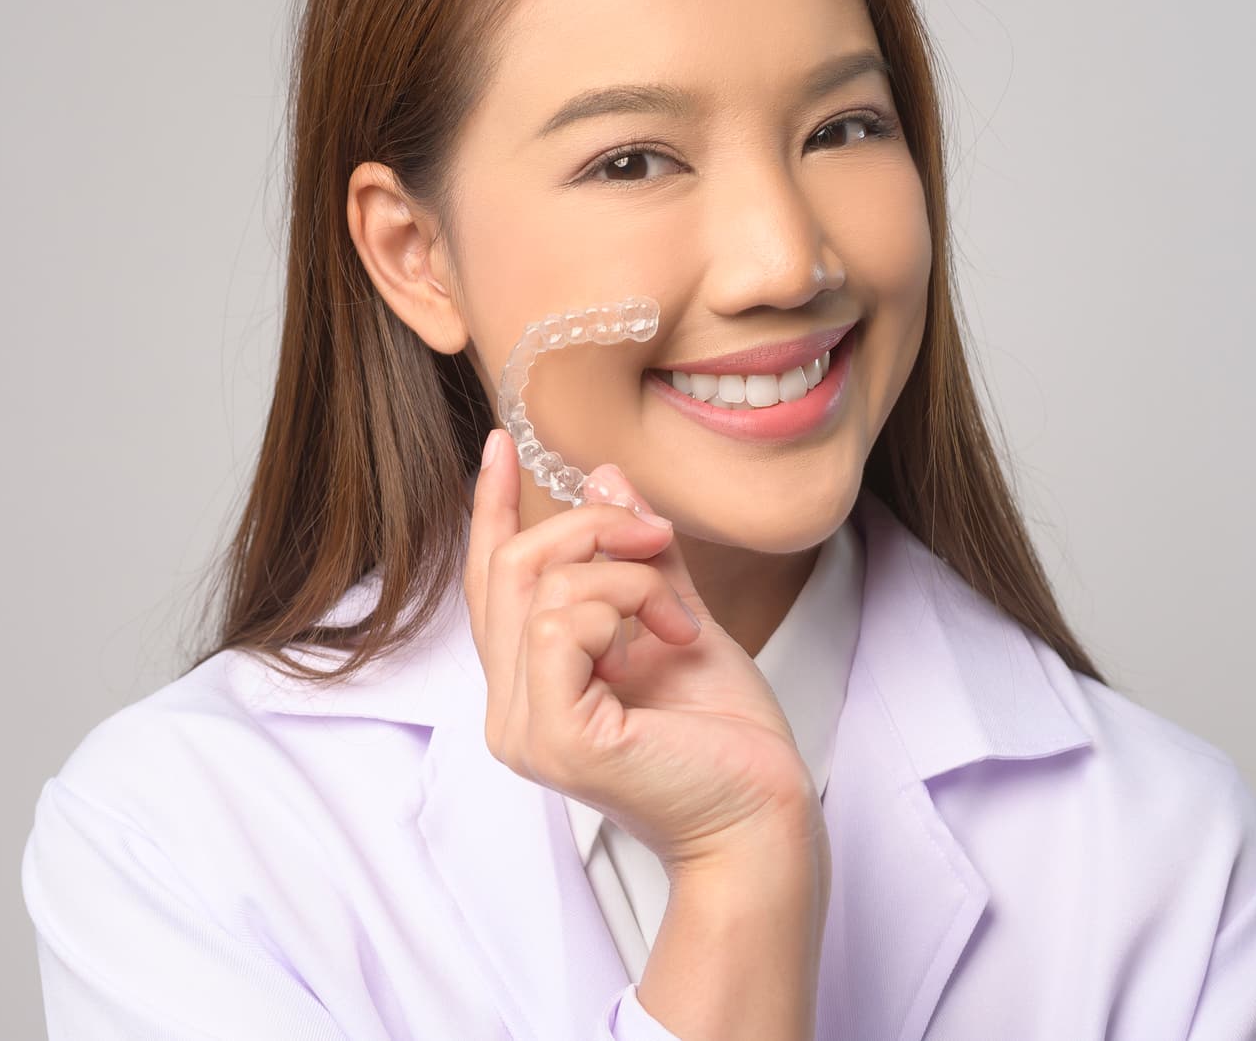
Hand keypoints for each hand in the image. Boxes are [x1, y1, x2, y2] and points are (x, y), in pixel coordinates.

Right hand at [463, 429, 823, 876]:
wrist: (766, 812)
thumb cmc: (727, 737)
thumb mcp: (677, 617)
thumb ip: (636, 556)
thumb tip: (602, 477)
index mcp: (532, 684)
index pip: (489, 583)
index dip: (489, 509)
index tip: (501, 442)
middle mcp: (511, 709)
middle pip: (510, 567)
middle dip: (591, 528)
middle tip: (660, 538)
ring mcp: (524, 728)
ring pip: (541, 587)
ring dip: (626, 576)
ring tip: (680, 617)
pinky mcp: (554, 737)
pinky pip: (560, 624)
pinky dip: (622, 604)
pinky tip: (668, 637)